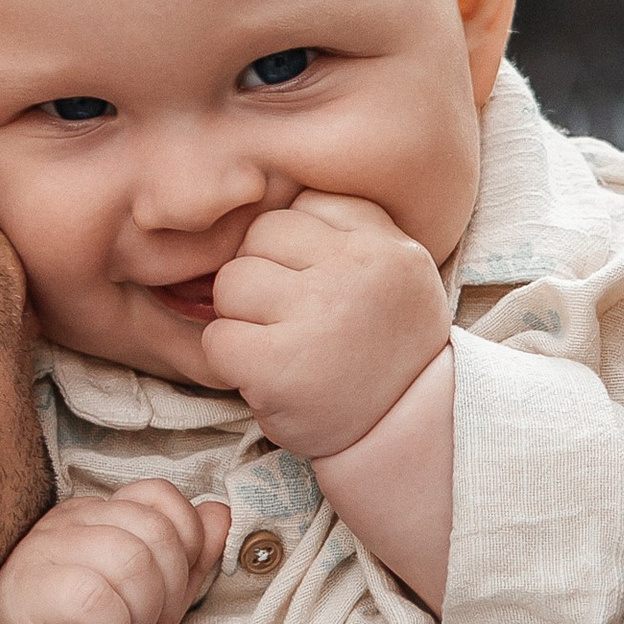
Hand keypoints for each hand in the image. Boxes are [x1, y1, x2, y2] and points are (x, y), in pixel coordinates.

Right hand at [0, 482, 230, 623]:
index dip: (181, 551)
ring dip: (136, 617)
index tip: (156, 599)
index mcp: (98, 515)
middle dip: (163, 593)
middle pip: (156, 530)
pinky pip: (99, 599)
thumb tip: (220, 514)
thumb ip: (189, 561)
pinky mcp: (29, 588)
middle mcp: (68, 521)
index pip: (162, 497)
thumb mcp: (158, 606)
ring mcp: (42, 549)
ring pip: (131, 560)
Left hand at [201, 194, 452, 461]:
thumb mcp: (398, 269)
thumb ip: (350, 223)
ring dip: (242, 320)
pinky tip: (268, 377)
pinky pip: (217, 339)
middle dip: (262, 280)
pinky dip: (231, 363)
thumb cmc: (389, 348)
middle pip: (257, 238)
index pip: (297, 208)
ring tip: (281, 348)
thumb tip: (280, 190)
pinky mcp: (280, 367)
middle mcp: (353, 273)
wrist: (406, 433)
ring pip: (231, 284)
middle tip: (294, 324)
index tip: (311, 289)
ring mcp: (316, 318)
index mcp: (381, 244)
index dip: (290, 251)